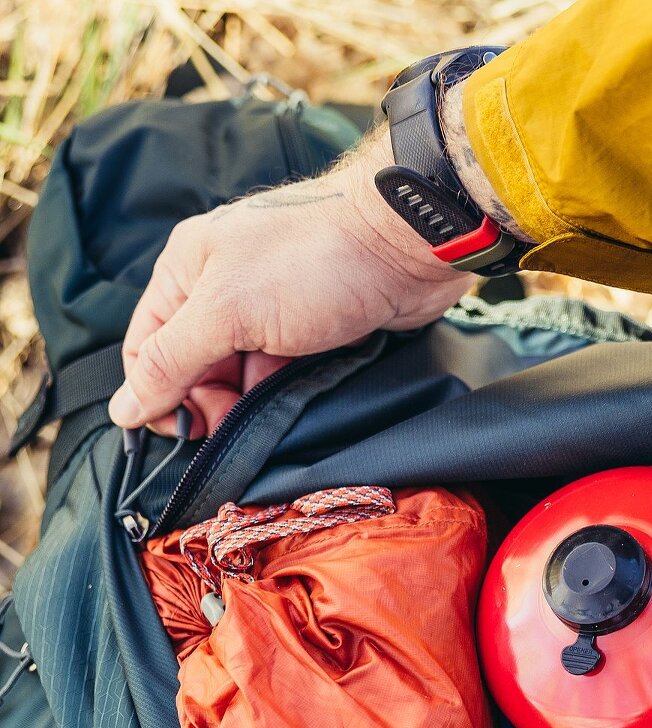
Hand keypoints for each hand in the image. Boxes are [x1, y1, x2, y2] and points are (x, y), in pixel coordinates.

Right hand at [108, 132, 469, 436]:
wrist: (403, 247)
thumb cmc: (314, 261)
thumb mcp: (227, 311)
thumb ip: (172, 360)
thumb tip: (124, 407)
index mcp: (187, 271)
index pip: (147, 347)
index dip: (158, 395)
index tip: (186, 430)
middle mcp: (223, 286)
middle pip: (194, 366)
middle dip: (209, 402)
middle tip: (234, 425)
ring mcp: (269, 308)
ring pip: (241, 374)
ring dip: (250, 402)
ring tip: (274, 407)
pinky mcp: (312, 329)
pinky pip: (282, 373)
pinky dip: (283, 392)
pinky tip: (299, 400)